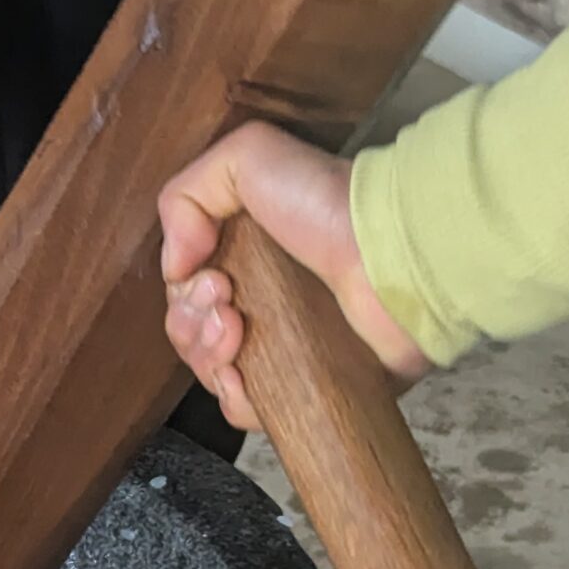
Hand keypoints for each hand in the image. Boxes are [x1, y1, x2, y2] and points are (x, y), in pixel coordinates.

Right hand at [157, 122, 428, 433]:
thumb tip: (175, 267)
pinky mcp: (309, 386)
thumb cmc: (329, 203)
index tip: (212, 279)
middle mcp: (259, 305)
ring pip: (212, 373)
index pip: (185, 294)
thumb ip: (186, 195)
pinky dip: (235, 398)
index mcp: (243, 259)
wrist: (393, 253)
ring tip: (237, 330)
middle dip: (191, 323)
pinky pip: (249, 410)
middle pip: (190, 334)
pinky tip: (242, 377)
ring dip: (207, 356)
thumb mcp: (248, 157)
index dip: (184, 294)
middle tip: (228, 303)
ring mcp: (283, 349)